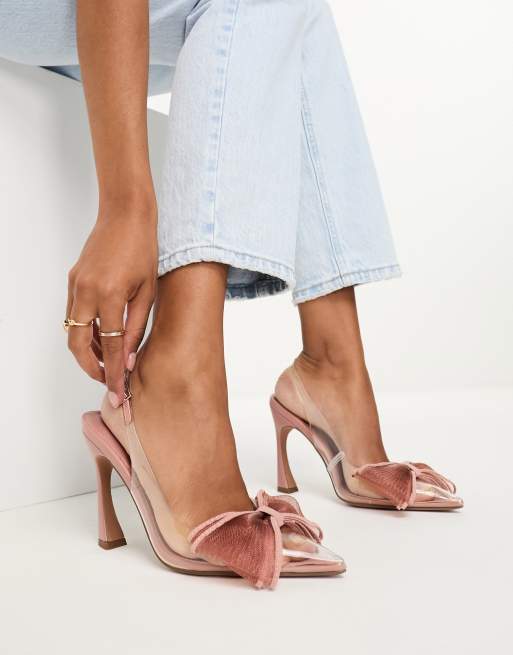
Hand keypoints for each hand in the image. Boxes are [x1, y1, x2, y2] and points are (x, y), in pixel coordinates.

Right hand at [66, 199, 157, 404]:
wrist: (125, 215)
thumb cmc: (144, 250)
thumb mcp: (147, 292)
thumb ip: (136, 328)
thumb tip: (130, 360)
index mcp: (111, 295)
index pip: (110, 347)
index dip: (114, 373)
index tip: (119, 393)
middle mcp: (87, 292)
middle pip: (79, 345)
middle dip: (91, 368)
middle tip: (108, 380)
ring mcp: (76, 285)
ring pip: (72, 332)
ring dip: (87, 352)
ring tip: (107, 362)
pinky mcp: (72, 280)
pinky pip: (73, 315)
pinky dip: (84, 332)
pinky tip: (101, 338)